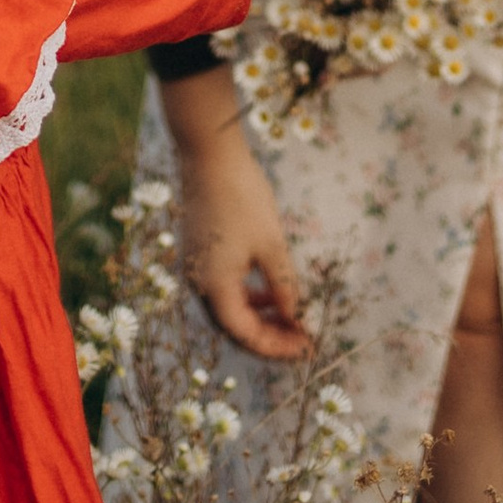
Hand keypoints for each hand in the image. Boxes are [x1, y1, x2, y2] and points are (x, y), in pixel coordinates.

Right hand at [164, 79, 310, 361]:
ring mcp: (195, 268)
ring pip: (228, 309)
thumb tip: (299, 320)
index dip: (277, 346)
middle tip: (301, 338)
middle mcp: (198, 284)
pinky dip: (247, 296)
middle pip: (234, 327)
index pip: (246, 335)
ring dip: (259, 317)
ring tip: (291, 316)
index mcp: (214, 287)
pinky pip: (223, 289)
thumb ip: (285, 288)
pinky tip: (270, 290)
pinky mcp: (197, 253)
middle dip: (269, 336)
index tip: (307, 347)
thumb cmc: (243, 198)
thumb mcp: (272, 245)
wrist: (209, 155)